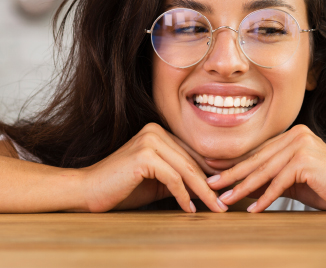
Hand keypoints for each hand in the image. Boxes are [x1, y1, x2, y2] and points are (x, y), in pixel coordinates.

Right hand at [78, 123, 226, 212]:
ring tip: (214, 208)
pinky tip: (188, 209)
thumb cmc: (121, 188)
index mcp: (159, 132)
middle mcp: (156, 131)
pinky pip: (172, 178)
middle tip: (224, 203)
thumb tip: (210, 189)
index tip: (224, 191)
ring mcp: (150, 140)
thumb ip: (182, 179)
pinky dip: (183, 195)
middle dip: (211, 185)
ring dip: (203, 192)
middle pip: (192, 161)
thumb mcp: (158, 182)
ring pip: (186, 169)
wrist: (87, 191)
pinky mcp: (144, 155)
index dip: (210, 173)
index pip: (192, 154)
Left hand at [207, 125, 325, 212]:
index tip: (214, 171)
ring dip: (242, 188)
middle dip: (232, 174)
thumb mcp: (294, 181)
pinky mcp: (306, 160)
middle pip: (258, 159)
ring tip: (224, 200)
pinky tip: (253, 210)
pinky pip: (279, 182)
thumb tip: (240, 186)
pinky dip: (265, 198)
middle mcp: (297, 134)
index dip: (235, 163)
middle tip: (210, 185)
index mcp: (294, 134)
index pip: (259, 151)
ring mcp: (302, 145)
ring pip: (265, 171)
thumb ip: (271, 178)